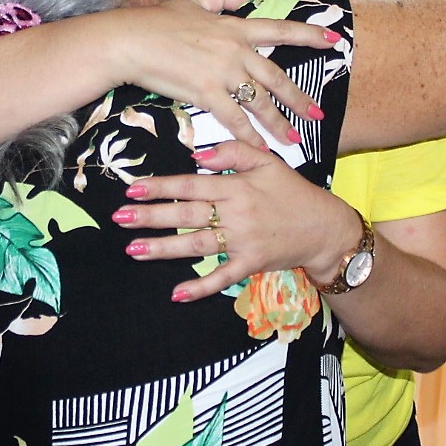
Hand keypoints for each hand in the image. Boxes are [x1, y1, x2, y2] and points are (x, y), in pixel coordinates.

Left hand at [110, 140, 355, 301]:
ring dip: (164, 248)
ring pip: (197, 244)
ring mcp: (243, 241)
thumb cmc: (293, 193)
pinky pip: (222, 277)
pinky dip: (200, 287)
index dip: (161, 186)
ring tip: (133, 250)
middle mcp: (236, 214)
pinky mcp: (251, 264)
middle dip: (151, 216)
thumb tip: (199, 154)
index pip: (191, 185)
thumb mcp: (269, 162)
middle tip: (120, 218)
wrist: (325, 228)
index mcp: (237, 187)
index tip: (133, 187)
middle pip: (187, 214)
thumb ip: (234, 152)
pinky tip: (177, 293)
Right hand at [111, 0, 335, 152]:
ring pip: (260, 102)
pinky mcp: (207, 93)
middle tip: (318, 113)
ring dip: (278, 123)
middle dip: (300, 98)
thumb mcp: (193, 1)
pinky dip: (249, 135)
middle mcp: (236, 50)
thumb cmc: (157, 21)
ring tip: (294, 140)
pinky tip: (260, 148)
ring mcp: (223, 73)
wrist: (133, 40)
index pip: (280, 30)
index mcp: (235, 27)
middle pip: (277, 77)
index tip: (334, 39)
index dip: (309, 35)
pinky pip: (234, 119)